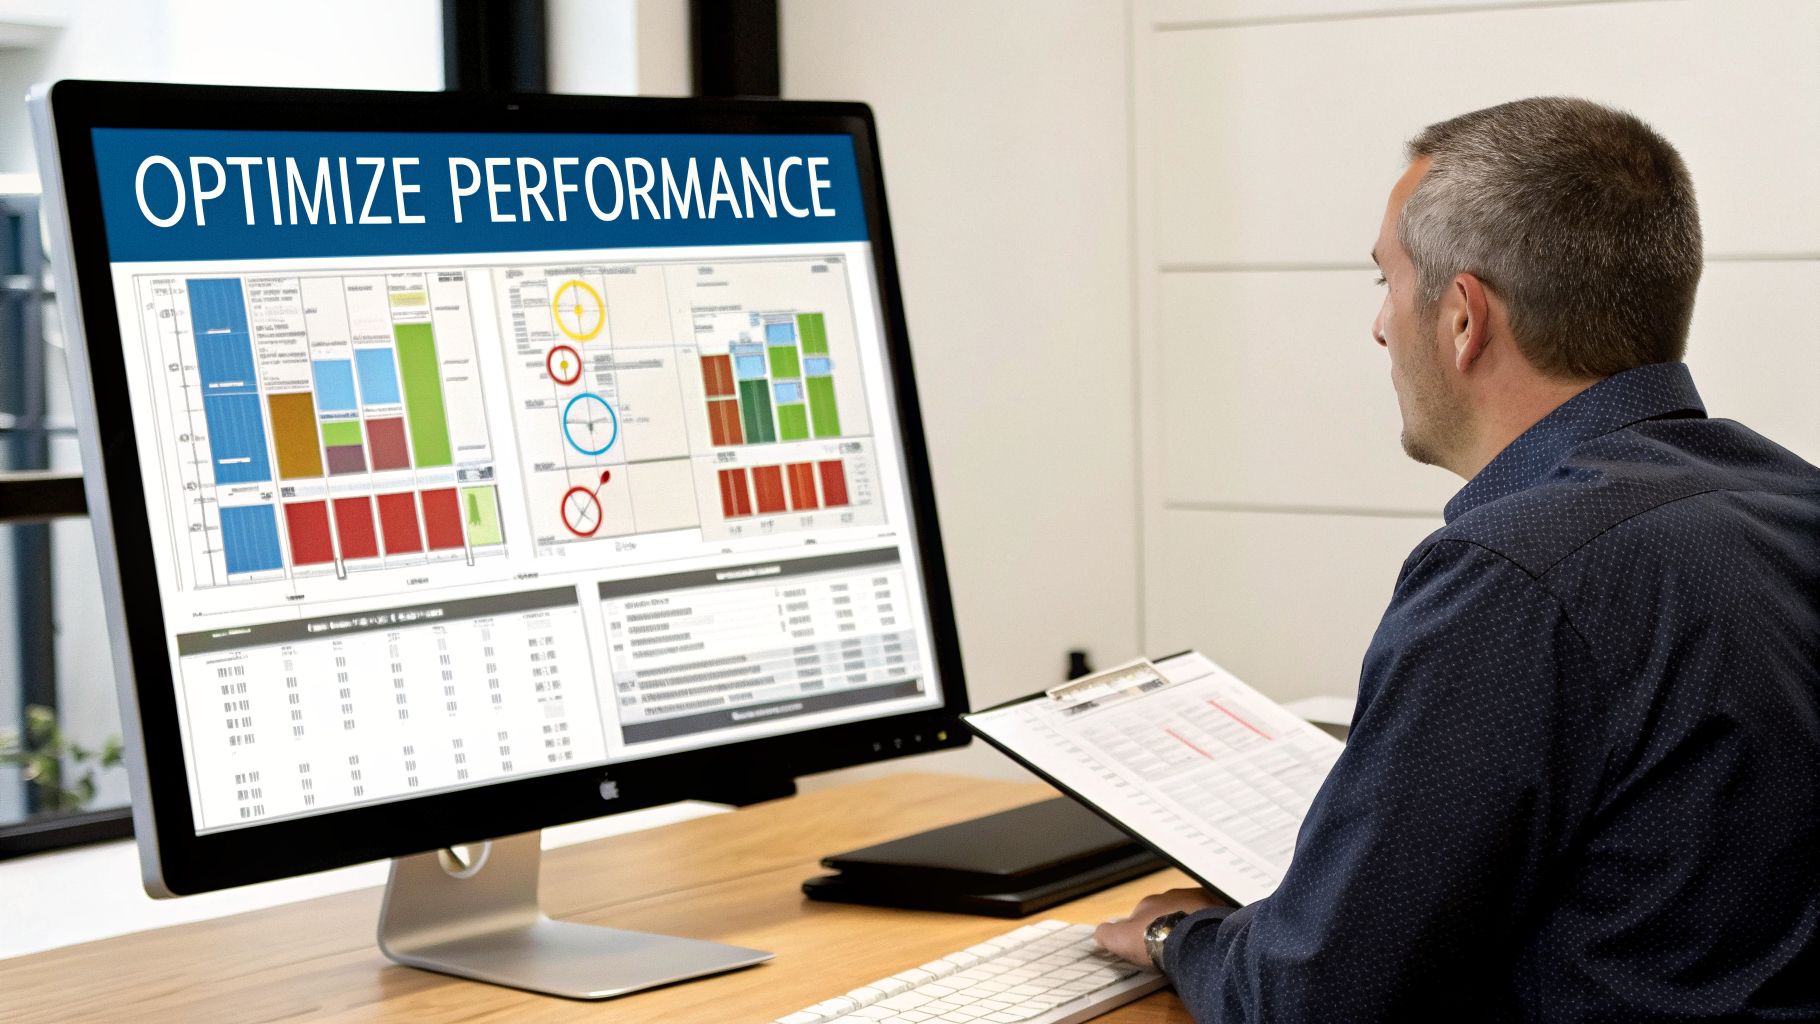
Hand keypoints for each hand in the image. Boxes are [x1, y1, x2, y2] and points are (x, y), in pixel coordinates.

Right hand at [1093, 887, 1221, 967]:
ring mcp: (1198, 900)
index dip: (1144, 928)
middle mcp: (1173, 895)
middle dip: (1170, 923)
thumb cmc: (1155, 940)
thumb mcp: (1120, 939)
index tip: (1149, 944)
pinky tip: (1209, 942)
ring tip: (1193, 946)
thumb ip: (1107, 934)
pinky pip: (1213, 916)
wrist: (1191, 943)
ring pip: (1192, 910)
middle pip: (1169, 908)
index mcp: (1149, 902)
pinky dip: (1210, 926)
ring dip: (1191, 923)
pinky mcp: (1219, 909)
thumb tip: (1098, 932)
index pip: (1143, 912)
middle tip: (1172, 946)